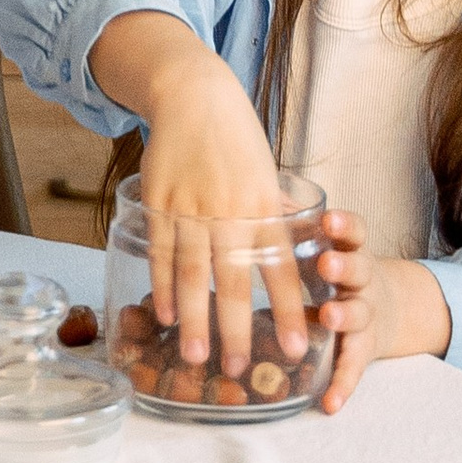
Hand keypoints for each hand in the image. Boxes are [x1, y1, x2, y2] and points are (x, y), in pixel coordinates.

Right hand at [91, 10, 299, 379]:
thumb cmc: (235, 135)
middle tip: (242, 368)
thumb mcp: (266, 172)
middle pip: (234, 280)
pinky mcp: (160, 201)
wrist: (194, 94)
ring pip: (193, 272)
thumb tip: (294, 244)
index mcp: (263, 206)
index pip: (282, 268)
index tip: (301, 347)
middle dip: (238, 328)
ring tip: (196, 356)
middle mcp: (230, 211)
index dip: (291, 310)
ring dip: (194, 318)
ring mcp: (192, 207)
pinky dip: (163, 284)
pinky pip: (162, 251)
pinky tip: (165, 314)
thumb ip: (275, 212)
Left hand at [313, 224, 452, 415]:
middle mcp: (363, 282)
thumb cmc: (341, 272)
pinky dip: (343, 385)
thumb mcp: (329, 248)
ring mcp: (367, 316)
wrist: (392, 308)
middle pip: (358, 270)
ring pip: (360, 314)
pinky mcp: (364, 350)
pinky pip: (354, 367)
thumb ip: (298, 231)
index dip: (344, 225)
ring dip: (344, 316)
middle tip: (326, 265)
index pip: (354, 232)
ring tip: (329, 318)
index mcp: (351, 252)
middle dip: (343, 267)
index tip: (328, 218)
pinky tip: (330, 403)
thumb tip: (256, 203)